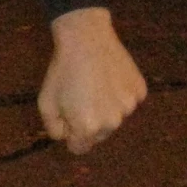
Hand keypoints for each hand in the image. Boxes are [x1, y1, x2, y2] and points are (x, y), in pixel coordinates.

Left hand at [38, 6, 147, 153]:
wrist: (85, 39)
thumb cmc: (62, 72)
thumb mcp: (45, 103)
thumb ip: (54, 129)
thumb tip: (66, 137)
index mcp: (87, 128)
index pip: (79, 148)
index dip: (71, 134)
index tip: (68, 118)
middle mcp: (112, 122)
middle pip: (99, 135)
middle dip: (89, 122)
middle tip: (80, 97)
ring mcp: (129, 107)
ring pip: (115, 117)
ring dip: (106, 107)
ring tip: (95, 84)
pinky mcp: (140, 91)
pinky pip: (128, 101)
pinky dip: (120, 93)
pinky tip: (109, 77)